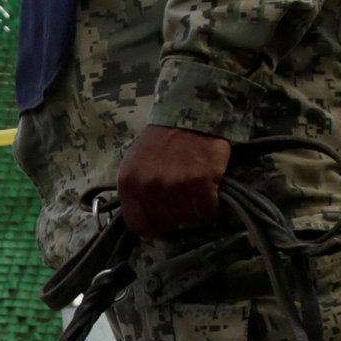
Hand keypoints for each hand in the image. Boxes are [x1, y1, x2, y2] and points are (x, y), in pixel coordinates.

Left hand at [114, 123, 232, 236]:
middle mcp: (150, 187)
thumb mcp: (134, 164)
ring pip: (188, 220)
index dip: (151, 226)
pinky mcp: (201, 183)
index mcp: (129, 183)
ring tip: (194, 190)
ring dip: (193, 210)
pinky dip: (210, 205)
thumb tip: (144, 226)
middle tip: (181, 196)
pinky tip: (208, 189)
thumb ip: (135, 193)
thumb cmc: (161, 142)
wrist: (189, 114)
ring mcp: (175, 186)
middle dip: (174, 215)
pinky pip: (207, 211)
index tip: (160, 220)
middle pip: (166, 223)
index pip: (138, 225)